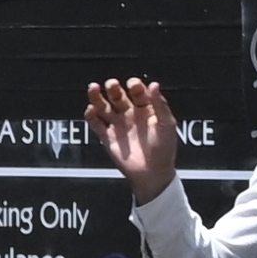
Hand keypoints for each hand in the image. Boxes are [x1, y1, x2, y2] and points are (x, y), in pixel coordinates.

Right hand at [84, 73, 180, 201]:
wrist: (153, 173)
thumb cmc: (164, 149)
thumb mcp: (166, 124)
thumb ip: (159, 104)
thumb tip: (154, 85)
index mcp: (146, 109)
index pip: (138, 92)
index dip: (134, 86)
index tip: (132, 84)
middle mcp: (130, 115)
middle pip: (118, 96)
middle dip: (114, 89)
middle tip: (111, 84)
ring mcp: (118, 126)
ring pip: (104, 107)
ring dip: (97, 97)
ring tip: (93, 88)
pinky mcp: (108, 138)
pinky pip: (97, 124)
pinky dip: (91, 117)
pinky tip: (90, 109)